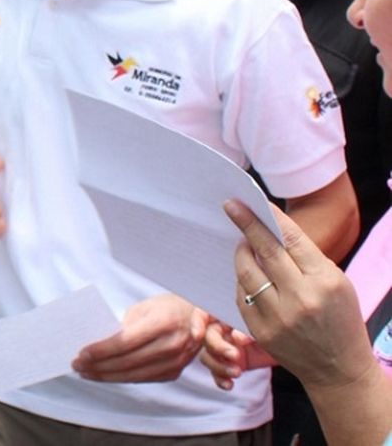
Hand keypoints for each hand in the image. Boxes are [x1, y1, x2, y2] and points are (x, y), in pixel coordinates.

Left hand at [72, 293, 207, 381]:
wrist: (197, 317)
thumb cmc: (168, 306)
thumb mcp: (145, 306)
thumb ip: (125, 324)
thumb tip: (100, 341)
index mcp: (162, 323)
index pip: (125, 342)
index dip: (102, 350)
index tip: (82, 353)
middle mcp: (171, 345)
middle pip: (127, 362)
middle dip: (99, 366)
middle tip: (77, 365)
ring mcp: (175, 362)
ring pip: (133, 375)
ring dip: (107, 376)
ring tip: (87, 373)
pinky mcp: (174, 372)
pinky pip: (143, 379)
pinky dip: (122, 378)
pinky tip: (107, 375)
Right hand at [199, 320, 274, 390]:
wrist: (294, 348)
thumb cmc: (278, 329)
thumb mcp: (264, 326)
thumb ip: (248, 328)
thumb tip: (237, 337)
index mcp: (227, 314)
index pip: (204, 313)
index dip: (197, 322)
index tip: (198, 336)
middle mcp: (222, 330)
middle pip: (206, 337)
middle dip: (217, 348)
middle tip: (235, 355)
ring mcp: (224, 348)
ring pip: (207, 357)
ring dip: (219, 366)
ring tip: (237, 372)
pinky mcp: (228, 365)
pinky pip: (216, 373)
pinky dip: (220, 379)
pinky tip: (230, 384)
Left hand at [224, 199, 374, 388]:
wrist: (339, 369)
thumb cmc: (339, 317)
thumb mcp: (336, 281)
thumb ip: (305, 256)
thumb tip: (269, 227)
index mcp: (324, 281)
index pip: (290, 240)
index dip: (267, 218)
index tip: (247, 202)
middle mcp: (300, 299)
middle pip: (265, 252)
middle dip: (246, 225)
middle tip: (231, 206)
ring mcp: (278, 317)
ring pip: (246, 273)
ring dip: (242, 253)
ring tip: (244, 244)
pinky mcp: (260, 332)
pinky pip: (241, 295)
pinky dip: (243, 280)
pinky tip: (249, 274)